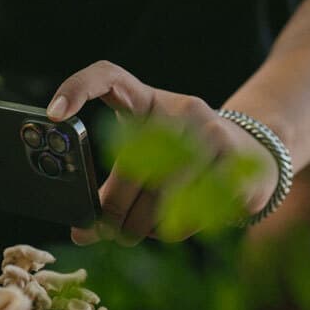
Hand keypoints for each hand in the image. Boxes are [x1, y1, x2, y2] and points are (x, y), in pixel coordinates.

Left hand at [45, 61, 278, 244]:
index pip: (108, 76)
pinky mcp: (238, 168)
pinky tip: (174, 223)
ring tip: (139, 229)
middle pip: (131, 164)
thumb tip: (81, 233)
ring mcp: (215, 136)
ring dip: (141, 227)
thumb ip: (111, 187)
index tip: (54, 114)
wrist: (255, 152)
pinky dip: (172, 230)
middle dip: (112, 209)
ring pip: (159, 199)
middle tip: (103, 231)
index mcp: (150, 101)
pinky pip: (190, 215)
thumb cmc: (183, 157)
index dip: (78, 88)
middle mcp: (183, 111)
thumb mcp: (150, 154)